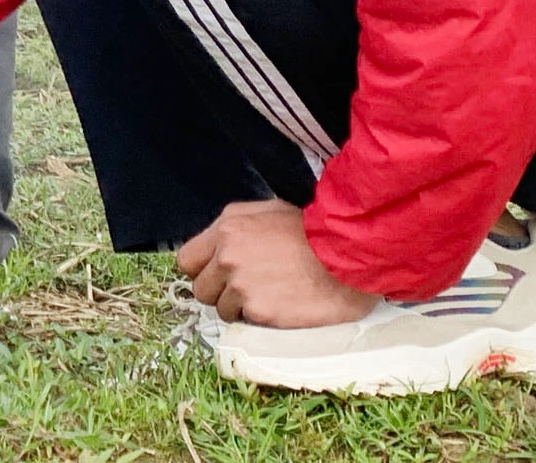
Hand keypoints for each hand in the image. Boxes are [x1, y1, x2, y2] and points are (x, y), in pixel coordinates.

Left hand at [176, 199, 377, 326]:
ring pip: (222, 310)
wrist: (349, 256)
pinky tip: (282, 305)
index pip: (186, 260)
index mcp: (226, 229)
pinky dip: (260, 319)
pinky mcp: (259, 311)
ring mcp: (241, 286)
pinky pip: (246, 323)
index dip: (202, 271)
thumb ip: (236, 226)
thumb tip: (217, 243)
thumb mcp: (269, 211)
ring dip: (241, 308)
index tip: (217, 276)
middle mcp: (226, 257)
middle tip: (248, 289)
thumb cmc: (313, 232)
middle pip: (200, 289)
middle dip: (219, 292)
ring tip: (271, 295)